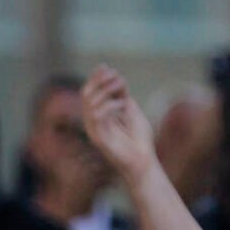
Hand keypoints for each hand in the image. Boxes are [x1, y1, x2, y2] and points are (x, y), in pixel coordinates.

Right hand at [83, 66, 157, 185]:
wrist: (144, 162)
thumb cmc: (140, 140)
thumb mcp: (131, 110)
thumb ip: (122, 95)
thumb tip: (116, 77)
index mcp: (99, 115)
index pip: (90, 92)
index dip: (95, 78)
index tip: (106, 67)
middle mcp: (93, 122)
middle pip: (86, 94)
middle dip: (98, 80)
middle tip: (114, 74)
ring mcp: (94, 131)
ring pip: (89, 102)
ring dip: (106, 90)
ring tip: (122, 88)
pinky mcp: (98, 139)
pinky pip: (97, 114)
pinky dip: (110, 105)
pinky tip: (123, 104)